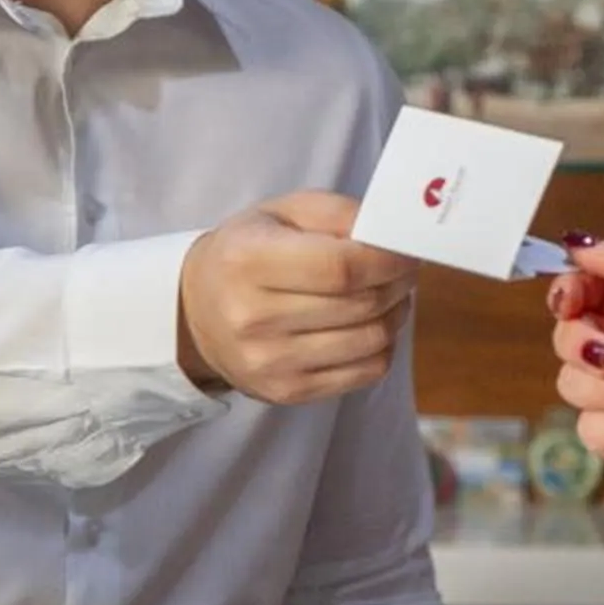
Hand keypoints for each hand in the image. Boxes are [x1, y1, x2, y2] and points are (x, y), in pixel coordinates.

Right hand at [179, 193, 418, 404]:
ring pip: (371, 340)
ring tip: (387, 293)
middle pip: (361, 304)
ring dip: (395, 313)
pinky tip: (370, 324)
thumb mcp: (281, 213)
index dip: (389, 259)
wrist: (196, 310)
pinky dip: (382, 345)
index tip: (408, 250)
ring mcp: (268, 361)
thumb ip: (338, 213)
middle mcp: (252, 317)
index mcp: (248, 261)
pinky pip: (366, 372)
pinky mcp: (286, 391)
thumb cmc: (248, 252)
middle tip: (404, 268)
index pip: (341, 267)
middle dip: (398, 282)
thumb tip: (392, 234)